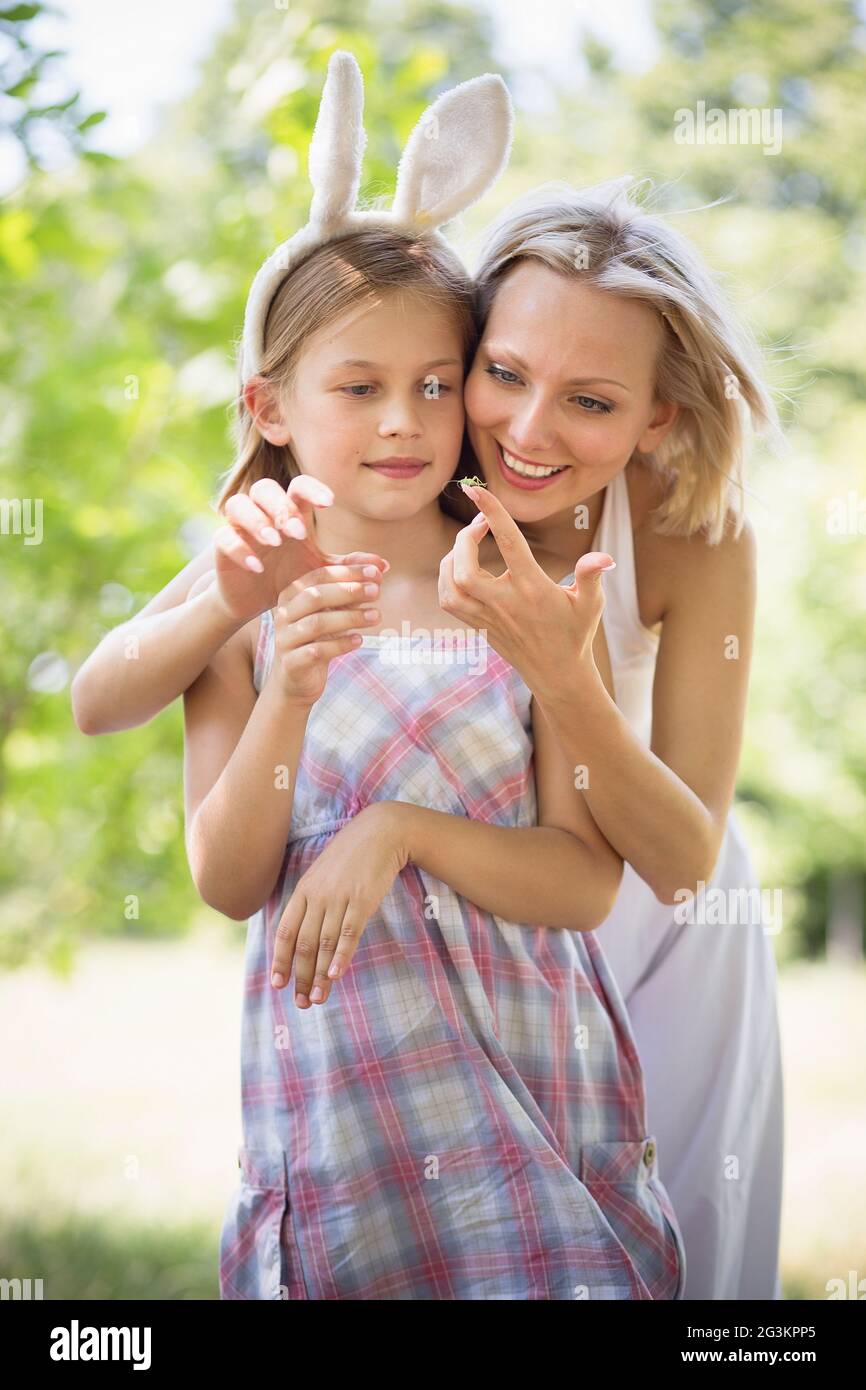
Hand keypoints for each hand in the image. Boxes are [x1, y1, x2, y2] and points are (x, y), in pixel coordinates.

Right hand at [213, 475, 388, 624]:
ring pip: (238, 505)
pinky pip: (224, 537)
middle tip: (298, 530)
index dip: (313, 489)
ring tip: (274, 541)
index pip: (299, 487)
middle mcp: (262, 513)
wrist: (255, 599)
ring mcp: (239, 527)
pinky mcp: (222, 546)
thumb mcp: (320, 572)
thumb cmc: (289, 578)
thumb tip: (384, 566)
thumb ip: (347, 566)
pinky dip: (239, 548)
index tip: (331, 503)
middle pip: (265, 488)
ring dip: (257, 520)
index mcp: (289, 513)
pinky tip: (256, 566)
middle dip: (282, 506)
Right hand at [267, 564, 381, 706]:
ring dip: (350, 618)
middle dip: (348, 591)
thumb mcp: (333, 612)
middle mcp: (284, 614)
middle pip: (315, 596)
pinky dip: (340, 644)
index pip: (319, 576)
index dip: (347, 572)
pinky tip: (359, 640)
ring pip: (317, 623)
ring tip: (375, 616)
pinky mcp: (291, 663)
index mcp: (291, 595)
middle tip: (376, 591)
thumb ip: (352, 588)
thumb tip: (382, 566)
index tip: (376, 572)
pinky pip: (317, 651)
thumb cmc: (317, 639)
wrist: (296, 680)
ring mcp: (285, 639)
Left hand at [270, 803, 408, 1005]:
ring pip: (324, 944)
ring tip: (317, 999)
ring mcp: (339, 898)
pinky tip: (336, 975)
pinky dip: (341, 956)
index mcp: (304, 891)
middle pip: (304, 944)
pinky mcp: (361, 900)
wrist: (380, 832)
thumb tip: (304, 932)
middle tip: (301, 1003)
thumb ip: (313, 901)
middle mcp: (317, 896)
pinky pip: (349, 933)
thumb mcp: (323, 875)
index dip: (281, 959)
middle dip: (300, 977)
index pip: (286, 931)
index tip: (278, 984)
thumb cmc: (352, 857)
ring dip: (319, 975)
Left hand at [438, 484, 615, 701]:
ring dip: (452, 557)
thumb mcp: (590, 603)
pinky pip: (448, 599)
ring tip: (469, 542)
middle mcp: (505, 603)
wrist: (557, 674)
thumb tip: (604, 557)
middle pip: (465, 568)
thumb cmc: (575, 633)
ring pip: (451, 585)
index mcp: (532, 589)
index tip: (476, 489)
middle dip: (466, 537)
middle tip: (481, 522)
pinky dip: (446, 578)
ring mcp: (487, 616)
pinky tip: (460, 566)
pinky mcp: (478, 625)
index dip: (492, 513)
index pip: (508, 543)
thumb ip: (591, 576)